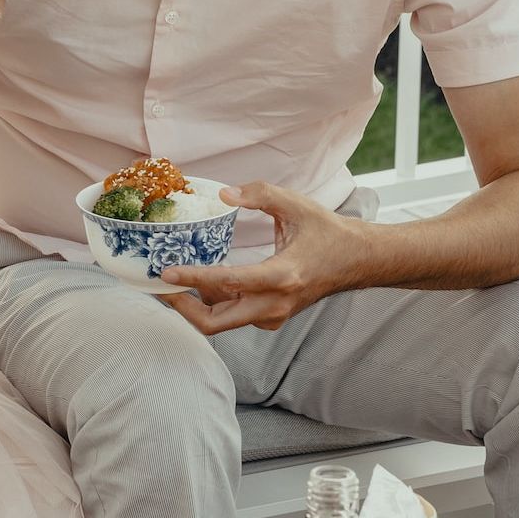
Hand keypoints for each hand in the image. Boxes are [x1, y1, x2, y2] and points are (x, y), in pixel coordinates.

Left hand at [159, 182, 365, 334]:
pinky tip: (202, 280)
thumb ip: (259, 194)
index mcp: (282, 276)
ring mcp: (273, 315)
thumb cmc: (328, 232)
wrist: (358, 261)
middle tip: (159, 287)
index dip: (194, 278)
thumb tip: (224, 194)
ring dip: (196, 304)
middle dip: (183, 308)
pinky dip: (214, 302)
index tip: (166, 274)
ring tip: (174, 280)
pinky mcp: (272, 317)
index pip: (228, 283)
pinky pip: (234, 316)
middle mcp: (275, 303)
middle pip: (216, 323)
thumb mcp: (296, 204)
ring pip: (223, 321)